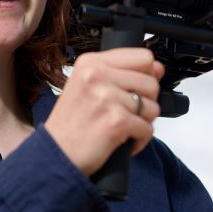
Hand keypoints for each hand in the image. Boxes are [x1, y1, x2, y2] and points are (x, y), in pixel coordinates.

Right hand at [45, 48, 163, 175]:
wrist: (55, 154)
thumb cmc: (70, 124)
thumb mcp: (87, 86)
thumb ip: (120, 73)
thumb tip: (157, 68)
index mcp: (91, 63)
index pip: (143, 57)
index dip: (146, 76)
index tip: (137, 89)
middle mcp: (97, 75)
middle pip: (151, 82)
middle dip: (145, 102)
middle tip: (125, 113)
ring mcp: (106, 98)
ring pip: (152, 107)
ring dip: (142, 122)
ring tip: (122, 127)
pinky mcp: (115, 121)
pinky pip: (147, 129)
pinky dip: (140, 140)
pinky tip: (122, 140)